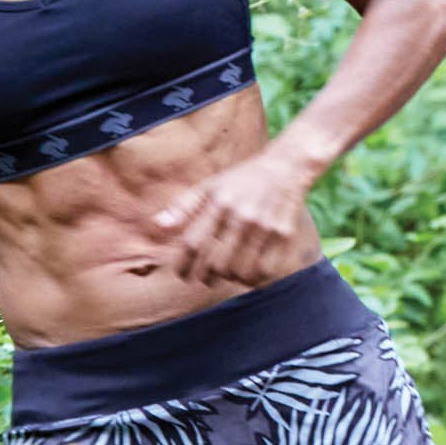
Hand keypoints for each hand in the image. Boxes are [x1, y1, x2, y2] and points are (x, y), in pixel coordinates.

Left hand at [151, 148, 317, 287]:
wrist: (287, 166)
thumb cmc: (242, 179)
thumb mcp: (210, 185)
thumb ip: (183, 206)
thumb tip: (158, 226)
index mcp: (219, 201)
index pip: (193, 243)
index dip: (183, 265)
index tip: (181, 273)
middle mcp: (241, 214)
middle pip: (216, 263)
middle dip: (204, 277)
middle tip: (203, 279)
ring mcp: (265, 225)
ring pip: (240, 271)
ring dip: (228, 278)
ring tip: (225, 274)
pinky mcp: (284, 233)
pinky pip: (265, 270)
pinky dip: (253, 278)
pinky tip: (248, 272)